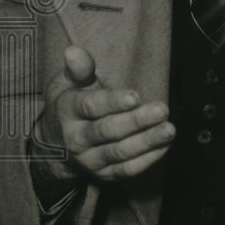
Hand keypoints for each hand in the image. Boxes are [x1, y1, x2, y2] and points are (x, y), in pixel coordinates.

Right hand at [34, 45, 174, 182]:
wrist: (55, 144)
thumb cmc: (69, 104)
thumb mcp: (67, 82)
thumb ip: (78, 68)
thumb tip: (74, 50)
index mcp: (68, 111)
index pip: (91, 106)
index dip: (113, 102)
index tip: (136, 96)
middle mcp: (76, 138)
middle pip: (108, 131)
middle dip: (137, 121)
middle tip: (162, 110)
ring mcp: (89, 159)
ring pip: (119, 153)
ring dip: (146, 142)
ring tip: (169, 130)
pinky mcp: (103, 174)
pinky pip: (126, 170)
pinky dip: (146, 160)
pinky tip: (164, 146)